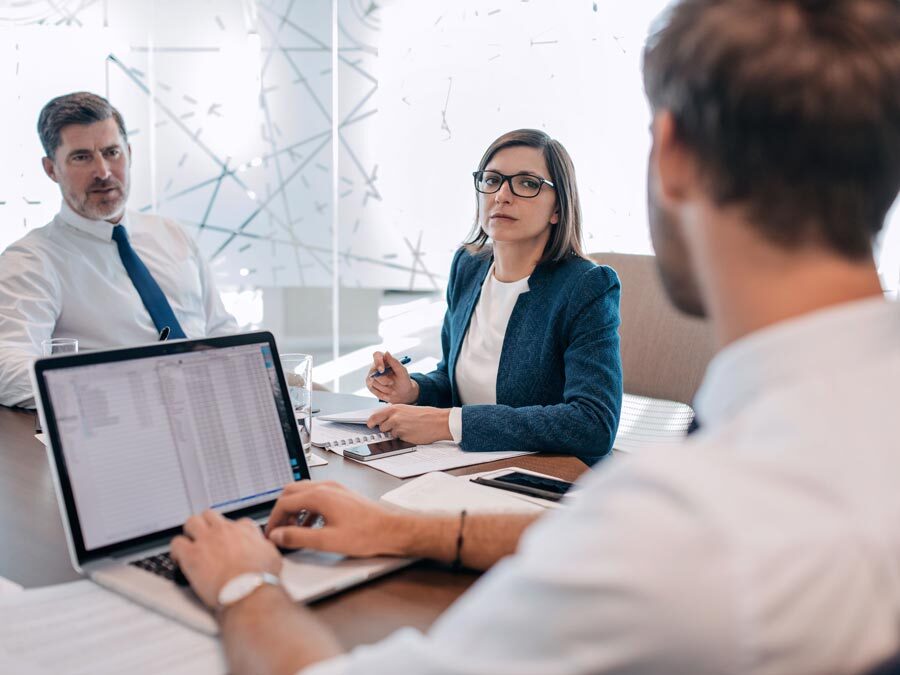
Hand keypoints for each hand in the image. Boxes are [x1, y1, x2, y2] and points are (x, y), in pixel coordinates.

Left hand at [170, 510, 281, 608]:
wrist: (248, 590)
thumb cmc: (260, 578)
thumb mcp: (272, 555)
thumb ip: (264, 546)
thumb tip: (265, 548)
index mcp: (244, 530)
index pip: (237, 522)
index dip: (232, 531)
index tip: (230, 539)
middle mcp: (224, 530)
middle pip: (210, 515)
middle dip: (207, 524)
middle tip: (206, 535)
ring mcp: (206, 540)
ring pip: (192, 522)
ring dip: (190, 531)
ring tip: (190, 542)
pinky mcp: (191, 555)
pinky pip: (176, 543)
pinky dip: (176, 549)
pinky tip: (178, 557)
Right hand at [264, 481, 413, 556]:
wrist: (391, 530)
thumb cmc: (366, 534)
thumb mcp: (327, 541)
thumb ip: (298, 537)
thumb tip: (278, 535)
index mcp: (320, 496)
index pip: (284, 502)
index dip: (273, 519)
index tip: (270, 533)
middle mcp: (326, 488)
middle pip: (291, 492)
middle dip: (281, 511)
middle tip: (278, 530)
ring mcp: (335, 489)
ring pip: (304, 493)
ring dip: (294, 510)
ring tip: (292, 530)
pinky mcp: (342, 495)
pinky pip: (316, 497)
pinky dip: (307, 510)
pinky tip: (310, 526)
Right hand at [366, 351, 418, 403]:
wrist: (402, 394)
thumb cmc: (403, 380)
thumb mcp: (402, 372)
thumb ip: (394, 362)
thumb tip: (386, 352)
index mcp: (384, 360)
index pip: (376, 355)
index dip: (377, 361)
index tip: (382, 370)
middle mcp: (376, 367)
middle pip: (374, 372)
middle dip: (384, 380)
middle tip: (392, 383)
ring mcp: (371, 376)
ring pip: (373, 382)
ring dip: (384, 388)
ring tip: (392, 389)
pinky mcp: (370, 385)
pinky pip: (373, 389)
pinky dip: (382, 393)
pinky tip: (387, 393)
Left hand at [367, 404, 451, 444]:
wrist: (438, 421)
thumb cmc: (426, 415)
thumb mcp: (407, 409)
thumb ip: (395, 414)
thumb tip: (385, 420)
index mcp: (394, 408)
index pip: (375, 416)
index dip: (371, 422)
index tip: (370, 425)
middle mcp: (394, 417)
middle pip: (381, 427)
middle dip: (386, 429)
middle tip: (396, 427)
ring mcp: (398, 428)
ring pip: (390, 434)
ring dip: (396, 434)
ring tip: (408, 429)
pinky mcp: (404, 437)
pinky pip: (398, 440)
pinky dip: (403, 438)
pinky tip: (412, 433)